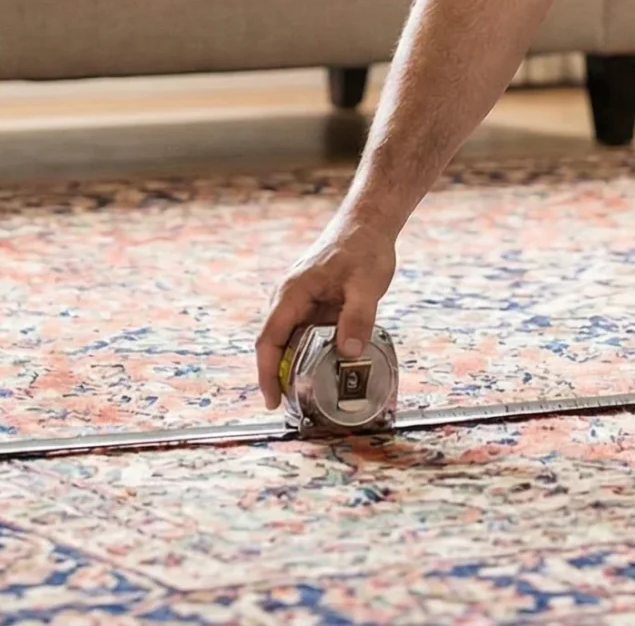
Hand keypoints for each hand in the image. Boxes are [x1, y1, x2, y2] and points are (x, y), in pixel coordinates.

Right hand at [253, 218, 397, 408]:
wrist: (367, 224)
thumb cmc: (363, 249)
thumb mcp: (366, 285)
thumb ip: (358, 317)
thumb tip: (348, 353)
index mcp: (292, 295)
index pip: (268, 341)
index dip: (266, 373)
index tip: (272, 402)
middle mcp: (289, 300)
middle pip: (276, 346)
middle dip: (281, 378)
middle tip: (296, 410)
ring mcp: (301, 302)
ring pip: (291, 342)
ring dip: (296, 368)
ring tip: (311, 398)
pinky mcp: (315, 305)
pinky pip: (307, 335)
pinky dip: (311, 355)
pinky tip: (327, 372)